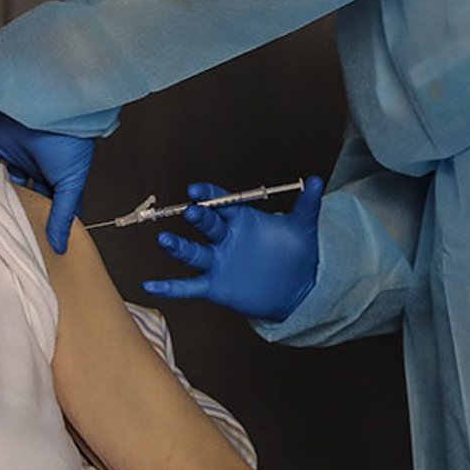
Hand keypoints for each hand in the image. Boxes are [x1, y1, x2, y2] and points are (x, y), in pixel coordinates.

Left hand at [0, 114, 94, 252]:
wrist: (52, 109)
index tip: (36, 241)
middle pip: (25, 195)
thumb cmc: (71, 143)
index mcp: (59, 178)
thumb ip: (62, 215)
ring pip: (4, 180)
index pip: (51, 205)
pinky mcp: (1, 143)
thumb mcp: (70, 185)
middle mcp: (39, 167)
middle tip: (6, 230)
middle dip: (17, 210)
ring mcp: (19, 155)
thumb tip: (59, 245)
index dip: (45, 222)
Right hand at [143, 179, 322, 320]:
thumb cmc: (295, 252)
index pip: (221, 203)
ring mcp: (217, 262)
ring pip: (193, 253)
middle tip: (192, 210)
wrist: (296, 286)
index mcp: (241, 219)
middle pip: (207, 225)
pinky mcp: (215, 286)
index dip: (210, 195)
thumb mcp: (303, 228)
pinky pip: (189, 286)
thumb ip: (308, 205)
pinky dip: (170, 287)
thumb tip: (318, 181)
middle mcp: (225, 238)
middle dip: (199, 217)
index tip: (198, 190)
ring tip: (164, 240)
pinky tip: (150, 286)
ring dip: (179, 247)